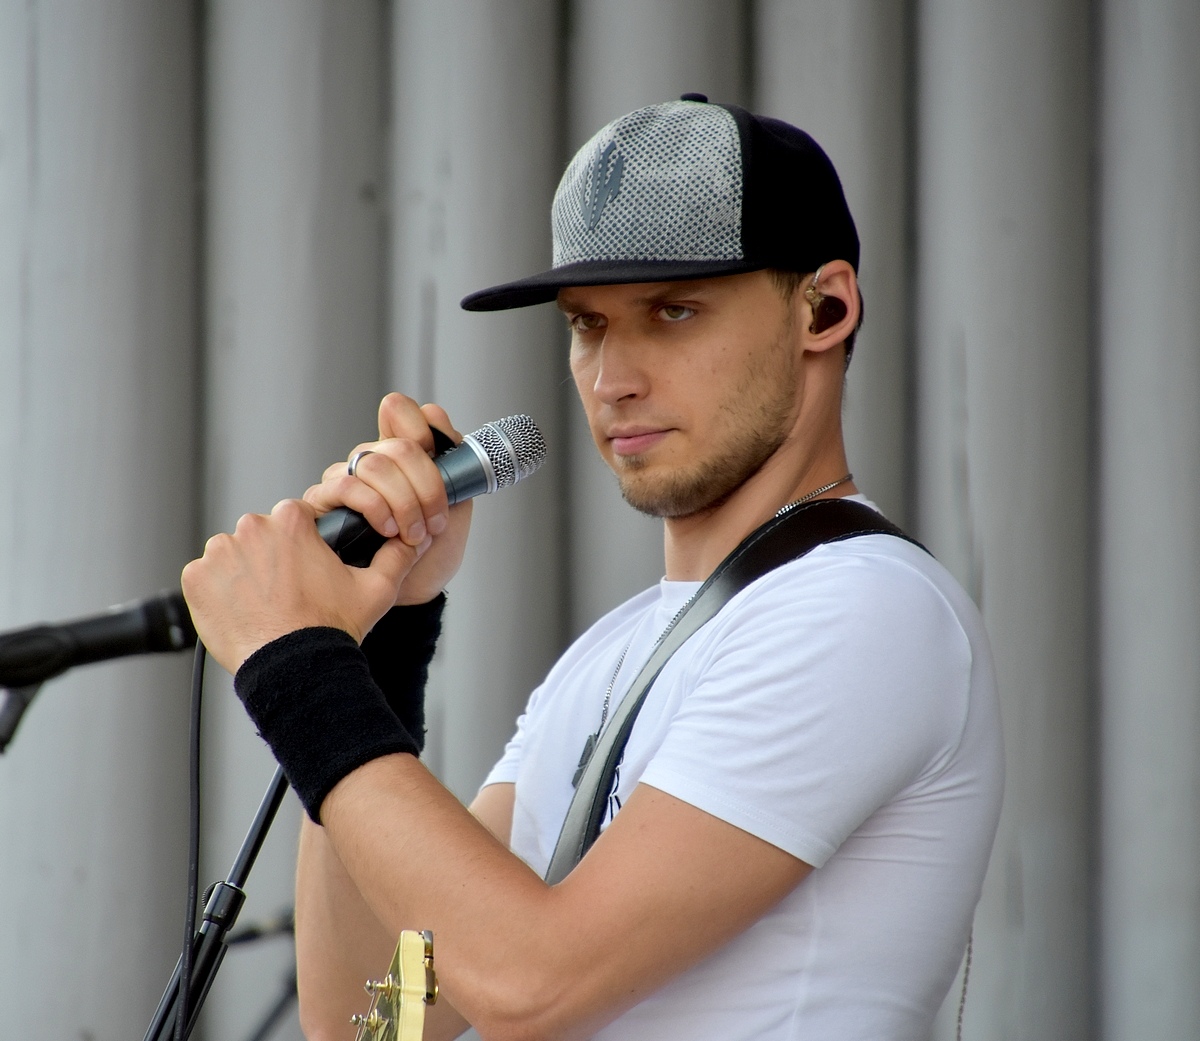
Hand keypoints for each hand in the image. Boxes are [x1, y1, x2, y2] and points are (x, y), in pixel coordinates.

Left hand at [181, 498, 422, 673]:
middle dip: (272, 558)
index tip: (306, 570)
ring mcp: (219, 554)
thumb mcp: (377, 589)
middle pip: (261, 535)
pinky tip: (243, 612)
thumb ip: (397, 555)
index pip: (294, 519)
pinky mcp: (196, 579)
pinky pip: (207, 578)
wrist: (295, 669)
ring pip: (233, 555)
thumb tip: (415, 539)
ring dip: (245, 573)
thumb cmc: (332, 629)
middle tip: (288, 592)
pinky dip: (220, 593)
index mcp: (292, 520)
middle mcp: (251, 527)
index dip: (303, 545)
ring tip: (266, 604)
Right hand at [305, 394, 472, 605]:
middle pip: (396, 445)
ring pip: (373, 464)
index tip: (439, 460)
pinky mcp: (323, 501)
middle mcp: (371, 460)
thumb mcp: (457, 502)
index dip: (422, 428)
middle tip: (435, 523)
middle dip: (426, 487)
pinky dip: (374, 507)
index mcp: (402, 453)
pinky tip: (386, 530)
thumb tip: (435, 416)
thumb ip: (451, 459)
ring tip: (412, 534)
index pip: (400, 411)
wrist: (414, 590)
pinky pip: (346, 486)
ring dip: (403, 502)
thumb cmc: (432, 548)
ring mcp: (346, 478)